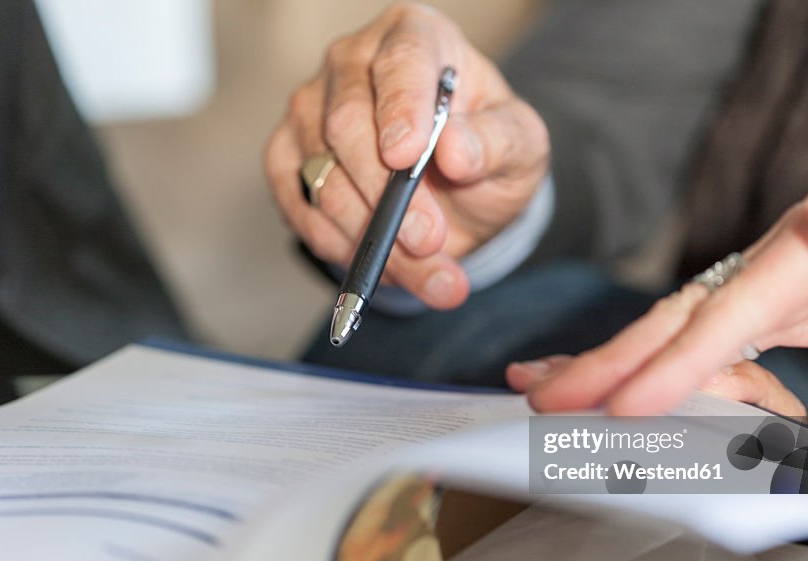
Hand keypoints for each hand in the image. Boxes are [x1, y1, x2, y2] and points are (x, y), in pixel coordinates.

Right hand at [266, 3, 549, 308]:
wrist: (460, 193)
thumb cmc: (486, 151)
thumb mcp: (520, 147)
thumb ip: (497, 142)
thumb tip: (456, 150)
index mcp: (415, 38)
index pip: (400, 63)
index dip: (401, 109)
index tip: (407, 157)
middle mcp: (353, 63)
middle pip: (347, 124)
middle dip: (388, 196)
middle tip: (428, 241)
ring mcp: (311, 109)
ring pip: (323, 176)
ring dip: (371, 237)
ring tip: (427, 274)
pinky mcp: (288, 158)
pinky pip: (299, 206)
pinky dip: (339, 246)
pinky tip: (383, 267)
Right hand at [512, 171, 807, 414]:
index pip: (728, 309)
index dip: (671, 361)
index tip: (620, 406)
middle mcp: (794, 251)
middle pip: (685, 312)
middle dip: (613, 360)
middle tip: (546, 397)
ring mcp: (797, 278)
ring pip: (694, 328)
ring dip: (628, 364)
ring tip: (568, 391)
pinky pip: (727, 341)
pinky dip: (681, 367)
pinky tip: (654, 385)